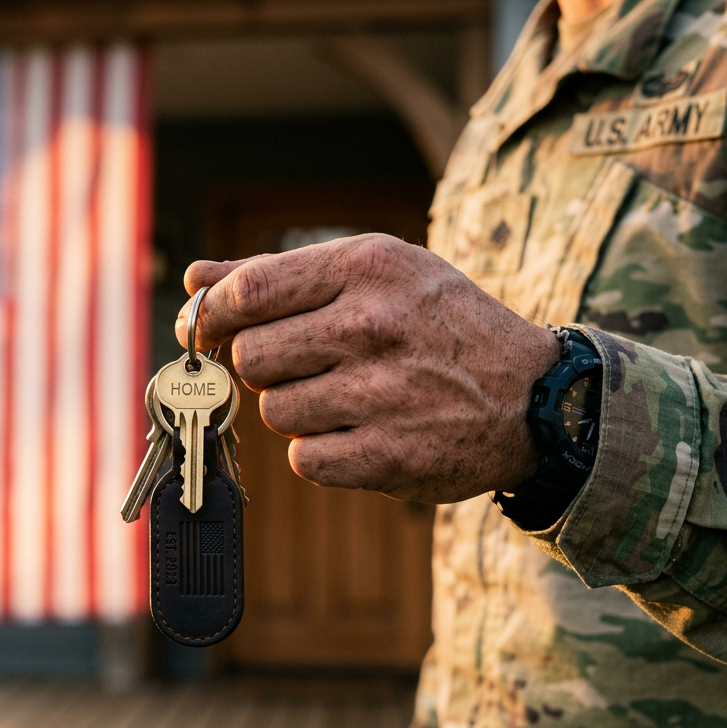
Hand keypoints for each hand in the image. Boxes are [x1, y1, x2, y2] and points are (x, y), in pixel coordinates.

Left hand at [175, 233, 559, 503]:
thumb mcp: (376, 273)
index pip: (249, 290)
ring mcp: (382, 394)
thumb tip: (194, 278)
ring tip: (348, 397)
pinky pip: (304, 460)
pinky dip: (322, 453)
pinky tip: (360, 433)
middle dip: (267, 366)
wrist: (533, 397)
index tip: (207, 327)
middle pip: (252, 357)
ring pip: (274, 411)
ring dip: (298, 410)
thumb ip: (279, 274)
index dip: (213, 314)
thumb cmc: (439, 325)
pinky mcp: (388, 455)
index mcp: (368, 267)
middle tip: (310, 364)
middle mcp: (373, 326)